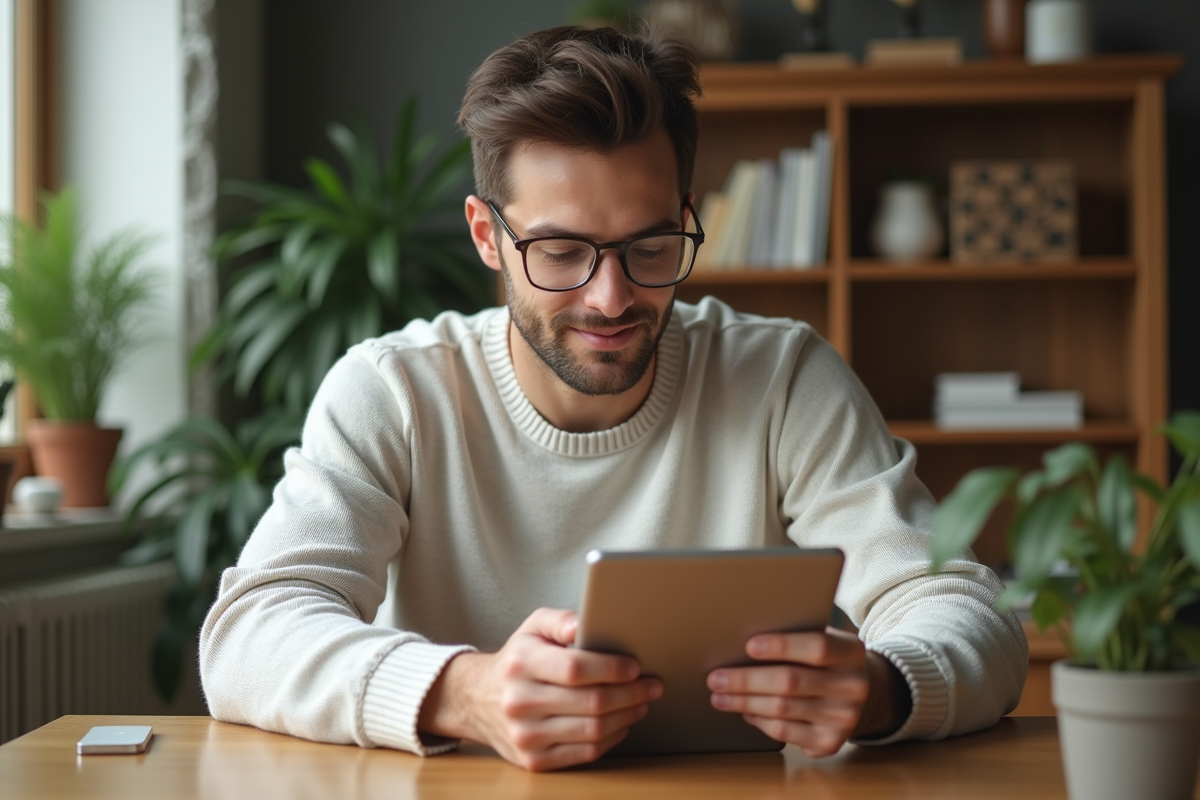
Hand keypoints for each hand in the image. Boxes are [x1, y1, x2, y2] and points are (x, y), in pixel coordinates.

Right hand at [418, 607, 663, 770]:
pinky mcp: (533, 760)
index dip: (611, 668)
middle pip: (591, 702)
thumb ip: (560, 620)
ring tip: (641, 703)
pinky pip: (584, 753)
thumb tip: (583, 623)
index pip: (576, 668)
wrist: (476, 699)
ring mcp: (526, 735)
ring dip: (627, 717)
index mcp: (522, 665)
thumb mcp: (532, 628)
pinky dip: (611, 739)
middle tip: (652, 686)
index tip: (635, 666)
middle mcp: (520, 702)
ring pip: (592, 730)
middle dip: (631, 694)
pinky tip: (621, 724)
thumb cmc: (516, 661)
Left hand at [706, 627, 908, 757]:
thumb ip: (797, 638)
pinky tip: (744, 710)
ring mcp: (843, 718)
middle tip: (716, 677)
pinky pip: (784, 732)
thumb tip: (742, 640)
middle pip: (791, 682)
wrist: (866, 694)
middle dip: (746, 680)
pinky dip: (758, 720)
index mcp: (852, 652)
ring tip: (719, 695)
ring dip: (743, 702)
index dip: (781, 646)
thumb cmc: (829, 661)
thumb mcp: (827, 640)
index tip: (748, 645)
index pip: (817, 647)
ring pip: (782, 709)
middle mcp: (853, 686)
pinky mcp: (829, 742)